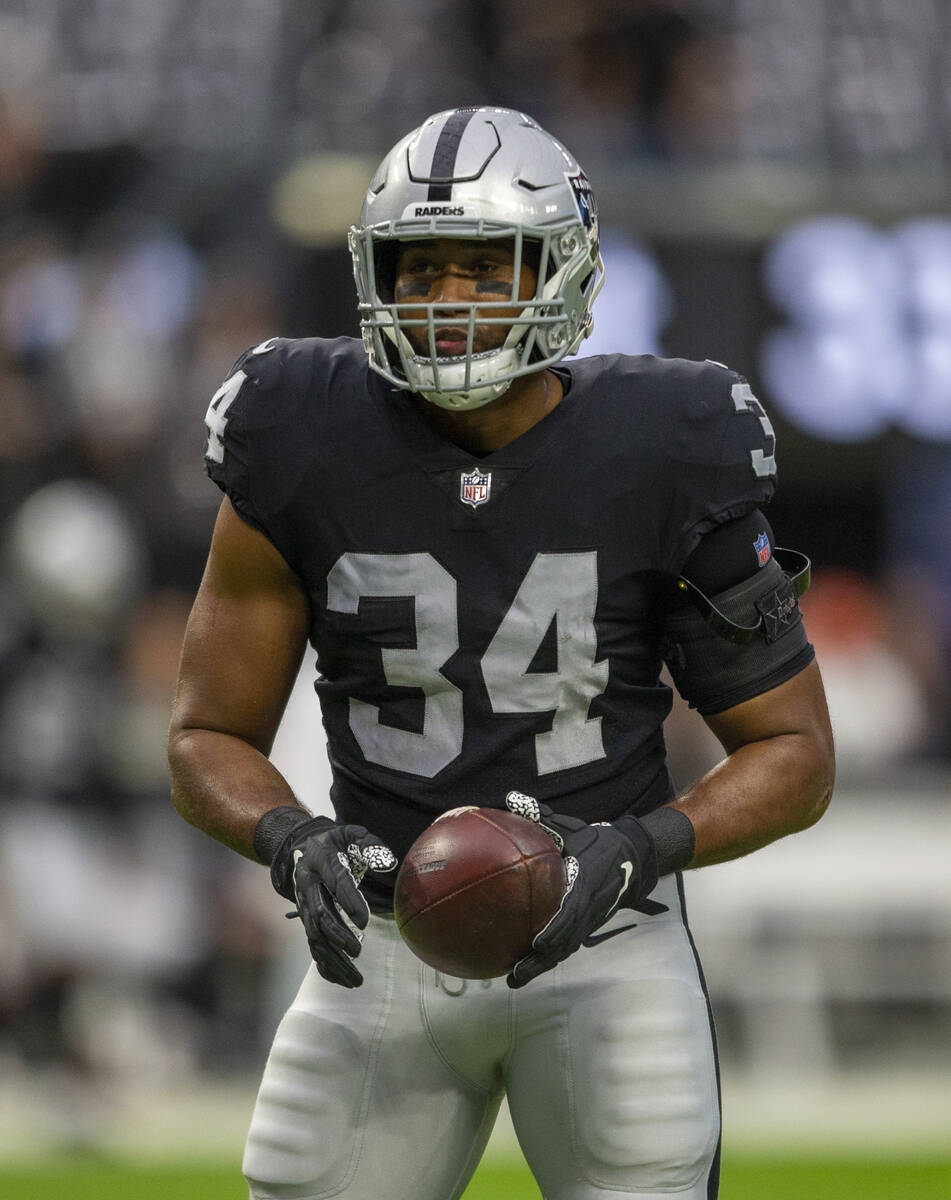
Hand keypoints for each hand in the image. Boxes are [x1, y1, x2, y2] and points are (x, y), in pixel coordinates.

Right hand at [270, 816, 395, 986]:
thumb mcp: (351, 833)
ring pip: (315, 938)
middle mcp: (307, 886)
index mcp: (320, 861)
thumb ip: (370, 843)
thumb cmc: (334, 841)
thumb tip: (388, 863)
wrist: (303, 848)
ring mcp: (304, 906)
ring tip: (356, 978)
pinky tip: (344, 980)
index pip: (334, 882)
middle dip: (337, 935)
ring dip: (334, 960)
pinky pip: (314, 947)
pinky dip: (326, 966)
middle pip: (319, 915)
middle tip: (357, 950)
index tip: (364, 919)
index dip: (348, 900)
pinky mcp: (308, 921)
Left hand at [504, 791, 659, 988]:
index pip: (572, 912)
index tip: (538, 943)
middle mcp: (589, 907)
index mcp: (586, 883)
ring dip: (542, 965)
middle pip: (565, 942)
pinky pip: (567, 944)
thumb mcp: (572, 827)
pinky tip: (529, 964)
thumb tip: (511, 798)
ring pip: (565, 948)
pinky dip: (549, 957)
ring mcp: (590, 919)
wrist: (636, 856)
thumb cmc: (599, 841)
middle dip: (541, 961)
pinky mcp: (588, 924)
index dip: (556, 930)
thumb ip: (541, 816)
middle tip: (515, 975)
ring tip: (516, 978)